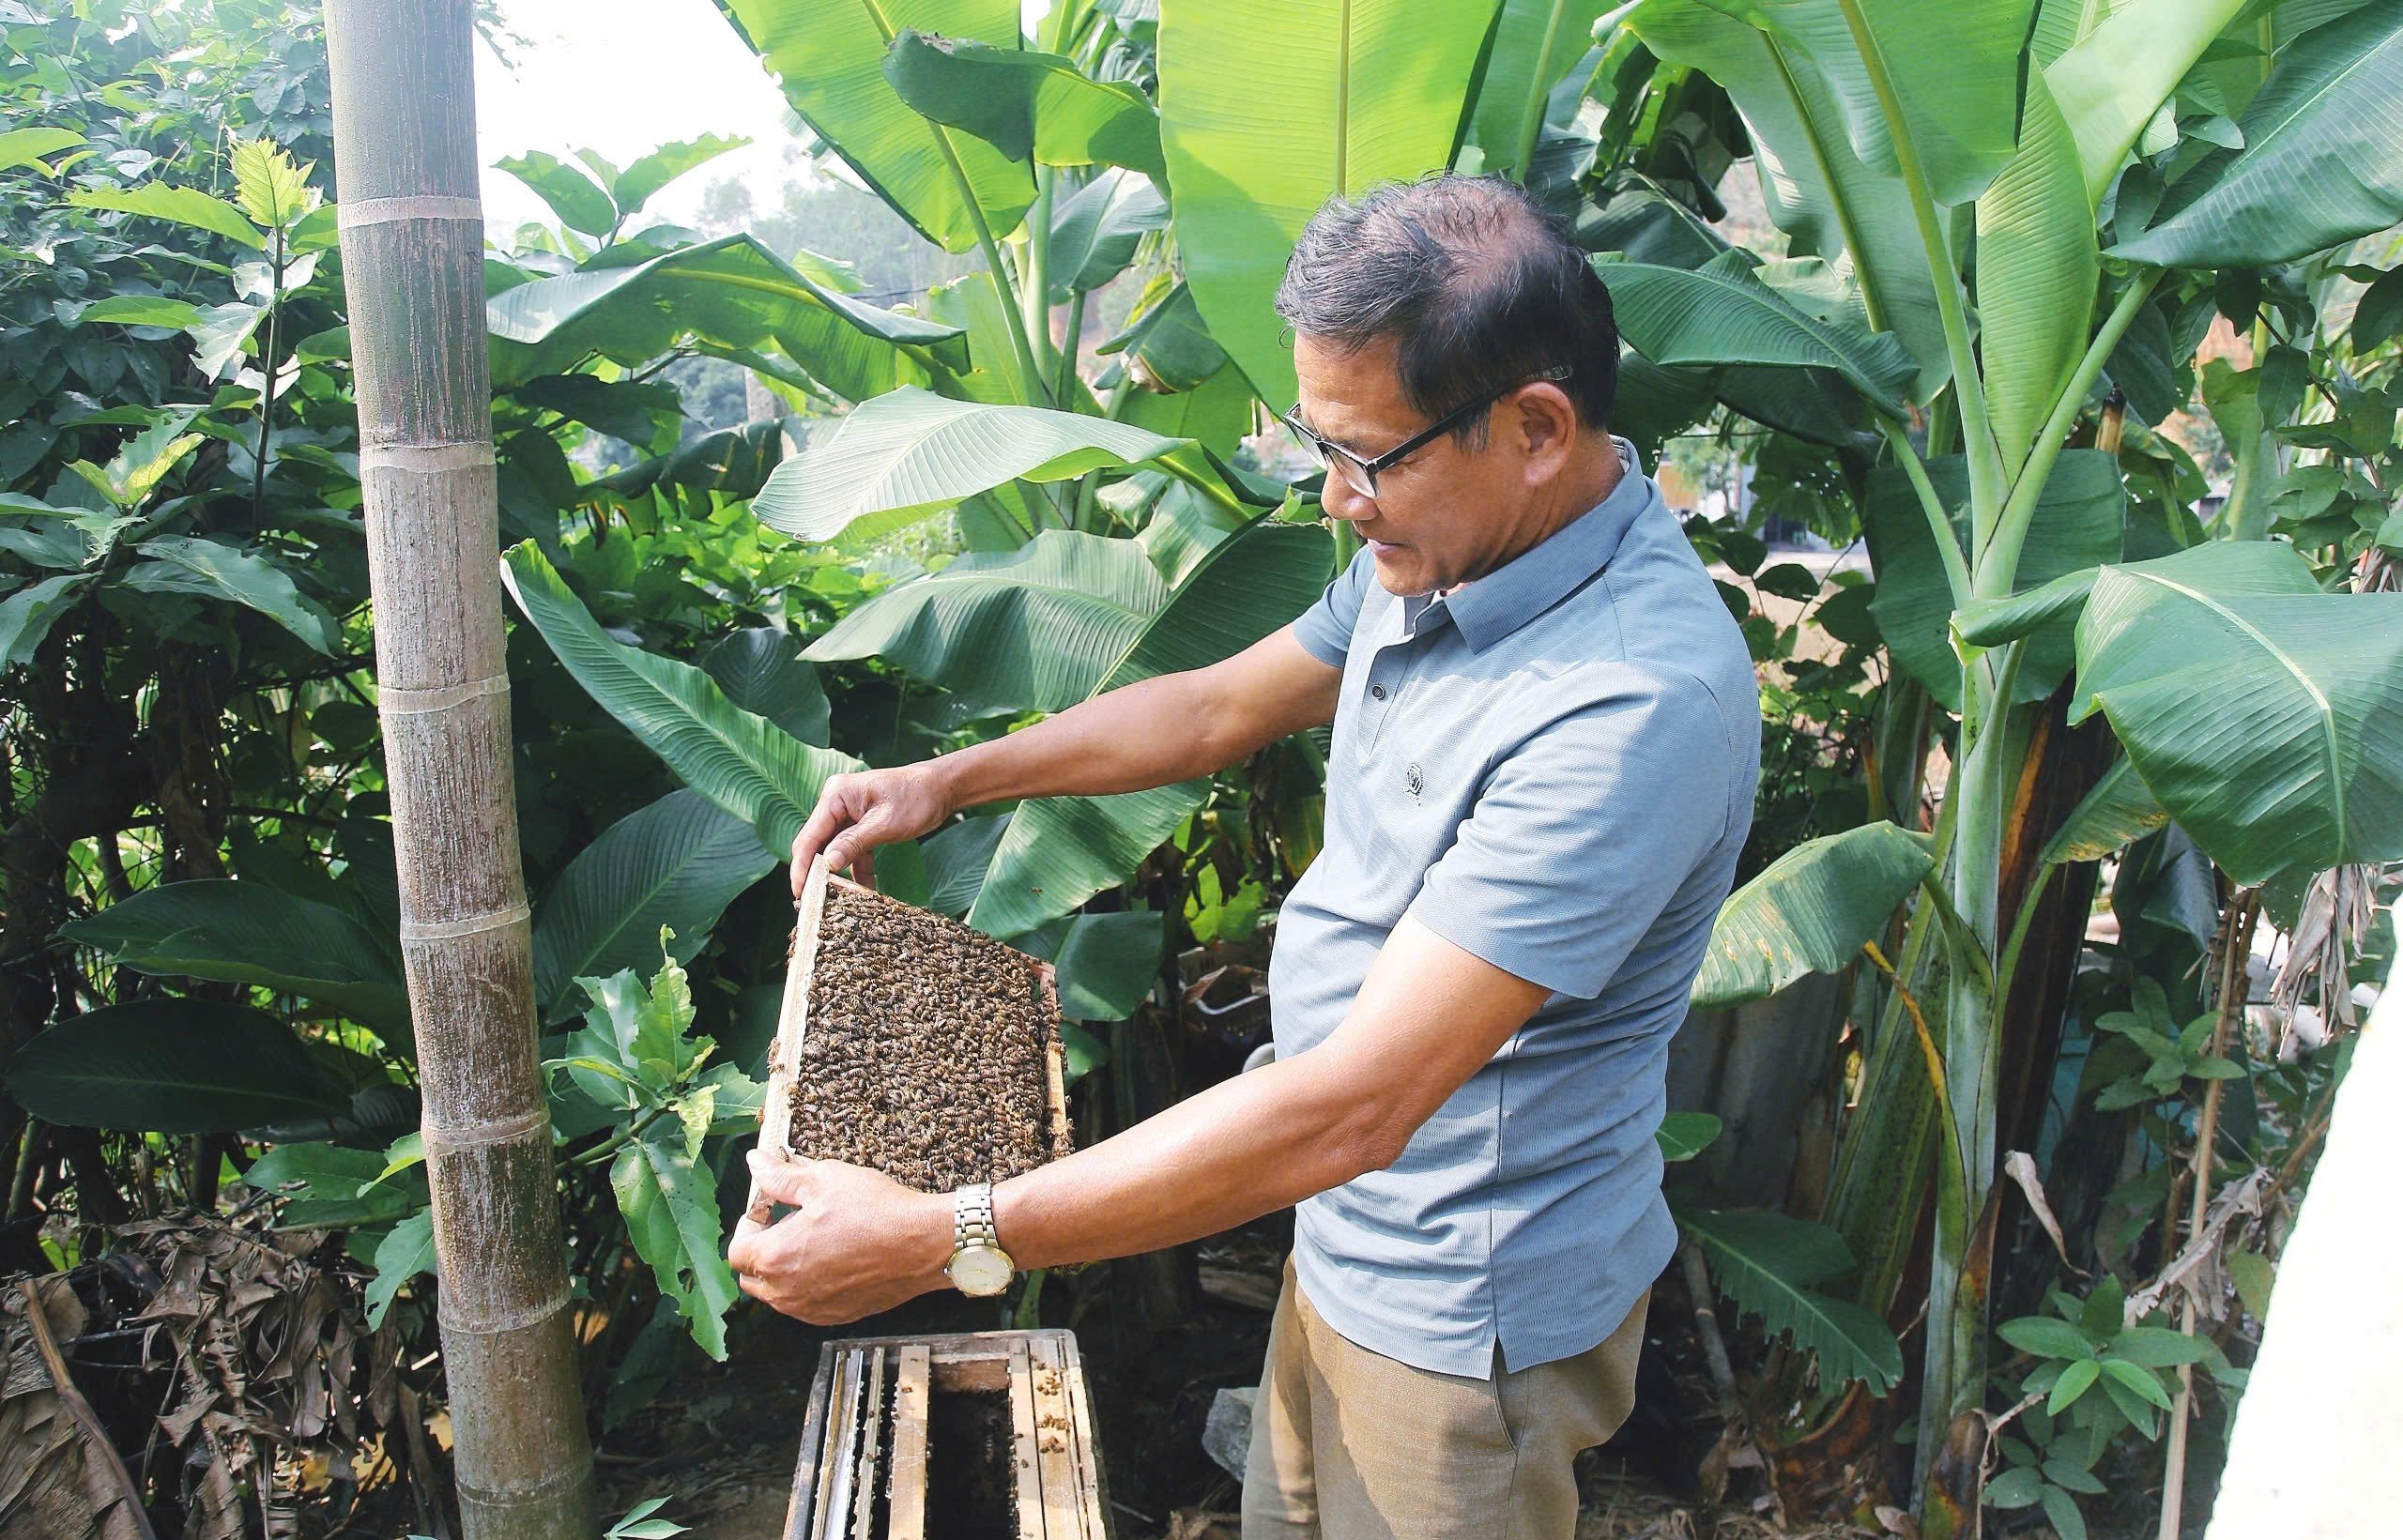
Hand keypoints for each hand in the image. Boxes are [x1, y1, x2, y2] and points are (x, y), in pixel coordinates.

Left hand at [728, 1152, 954, 1324]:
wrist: (923, 1244)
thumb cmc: (875, 1211)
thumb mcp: (823, 1180)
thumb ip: (781, 1177)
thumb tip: (755, 1164)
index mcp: (775, 1257)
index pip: (737, 1250)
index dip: (748, 1223)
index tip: (769, 1207)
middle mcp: (786, 1292)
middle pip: (751, 1277)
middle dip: (760, 1249)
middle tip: (785, 1223)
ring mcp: (811, 1308)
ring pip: (777, 1294)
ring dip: (782, 1269)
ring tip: (811, 1240)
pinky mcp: (836, 1315)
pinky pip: (806, 1304)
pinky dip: (807, 1285)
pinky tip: (831, 1259)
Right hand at [789, 762, 952, 895]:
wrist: (942, 788)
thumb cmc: (916, 798)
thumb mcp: (885, 824)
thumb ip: (854, 843)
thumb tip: (828, 864)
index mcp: (836, 796)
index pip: (810, 836)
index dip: (802, 866)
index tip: (798, 893)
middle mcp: (836, 803)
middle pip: (817, 844)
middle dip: (816, 873)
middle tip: (812, 904)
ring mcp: (848, 815)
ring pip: (834, 851)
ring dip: (838, 875)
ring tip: (837, 902)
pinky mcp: (860, 826)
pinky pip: (852, 851)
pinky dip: (857, 870)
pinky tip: (864, 890)